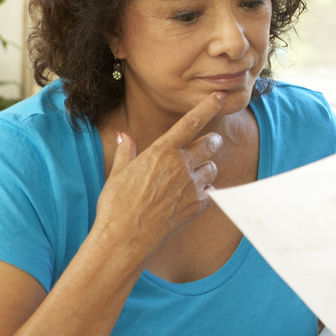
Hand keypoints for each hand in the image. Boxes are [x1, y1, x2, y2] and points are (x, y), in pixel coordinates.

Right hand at [92, 92, 227, 262]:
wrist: (125, 239)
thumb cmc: (116, 206)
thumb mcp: (118, 174)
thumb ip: (126, 151)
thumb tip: (124, 135)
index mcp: (162, 152)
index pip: (191, 122)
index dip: (208, 107)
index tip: (220, 96)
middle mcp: (181, 165)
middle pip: (210, 143)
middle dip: (211, 142)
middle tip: (208, 144)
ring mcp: (192, 186)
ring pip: (212, 168)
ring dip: (206, 168)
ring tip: (191, 176)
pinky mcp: (198, 206)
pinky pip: (212, 192)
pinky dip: (205, 192)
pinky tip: (191, 197)